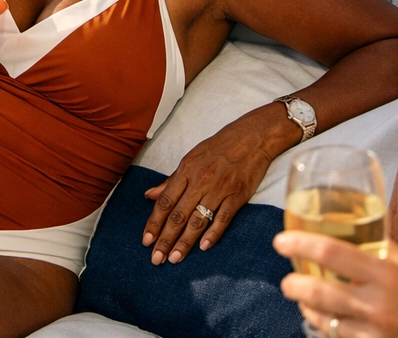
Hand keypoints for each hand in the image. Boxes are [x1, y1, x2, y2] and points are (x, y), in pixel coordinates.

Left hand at [142, 113, 284, 264]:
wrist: (252, 137)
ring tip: (174, 259)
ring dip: (185, 242)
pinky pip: (223, 218)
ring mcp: (219, 189)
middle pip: (179, 215)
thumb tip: (149, 195)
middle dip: (165, 239)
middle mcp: (200, 181)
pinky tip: (203, 247)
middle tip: (156, 259)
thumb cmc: (219, 147)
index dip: (154, 223)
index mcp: (186, 171)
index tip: (146, 241)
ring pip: (198, 220)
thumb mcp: (191, 158)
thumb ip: (171, 180)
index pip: (165, 202)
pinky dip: (213, 233)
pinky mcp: (237, 195)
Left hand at [273, 232, 397, 337]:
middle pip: (318, 291)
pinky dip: (320, 323)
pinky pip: (333, 335)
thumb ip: (378, 247)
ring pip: (321, 317)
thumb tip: (348, 225)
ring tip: (299, 294)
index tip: (282, 242)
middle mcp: (377, 303)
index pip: (332, 253)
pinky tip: (318, 314)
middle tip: (287, 278)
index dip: (301, 245)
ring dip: (304, 305)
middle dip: (293, 284)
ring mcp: (372, 331)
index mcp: (387, 273)